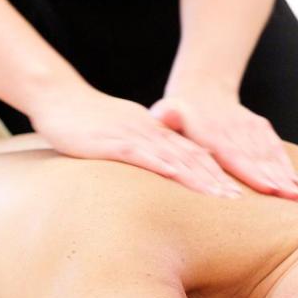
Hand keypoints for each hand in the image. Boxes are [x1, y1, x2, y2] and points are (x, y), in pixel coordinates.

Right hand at [29, 84, 242, 197]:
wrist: (58, 98)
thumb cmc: (86, 121)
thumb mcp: (121, 136)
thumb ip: (142, 150)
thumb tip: (161, 170)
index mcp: (155, 131)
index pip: (192, 152)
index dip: (216, 172)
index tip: (237, 191)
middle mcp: (150, 132)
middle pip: (191, 156)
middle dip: (217, 179)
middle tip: (239, 200)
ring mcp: (133, 135)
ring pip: (173, 156)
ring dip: (199, 176)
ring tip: (220, 195)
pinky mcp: (112, 142)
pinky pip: (141, 154)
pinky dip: (162, 164)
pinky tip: (177, 176)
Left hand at [150, 87, 297, 200]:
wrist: (203, 90)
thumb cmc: (178, 114)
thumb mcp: (167, 112)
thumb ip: (166, 117)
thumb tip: (162, 116)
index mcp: (210, 130)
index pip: (233, 154)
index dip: (251, 172)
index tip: (266, 188)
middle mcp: (234, 128)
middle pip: (257, 157)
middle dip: (275, 178)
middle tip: (290, 198)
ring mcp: (250, 127)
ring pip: (269, 154)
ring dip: (284, 174)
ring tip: (297, 195)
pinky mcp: (260, 127)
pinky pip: (275, 148)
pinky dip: (286, 165)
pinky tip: (296, 183)